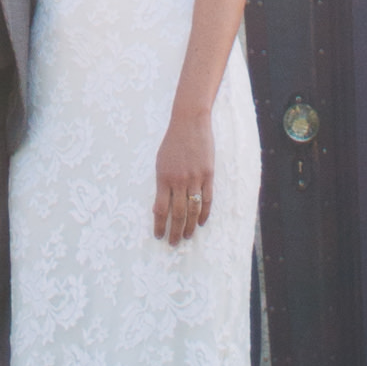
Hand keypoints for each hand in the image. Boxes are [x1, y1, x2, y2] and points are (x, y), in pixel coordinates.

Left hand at [154, 104, 216, 245]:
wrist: (189, 122)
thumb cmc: (172, 142)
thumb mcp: (160, 162)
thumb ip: (161, 183)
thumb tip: (160, 207)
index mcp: (163, 177)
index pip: (160, 209)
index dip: (159, 225)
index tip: (158, 236)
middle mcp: (179, 180)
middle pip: (177, 213)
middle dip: (174, 231)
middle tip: (173, 243)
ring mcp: (195, 178)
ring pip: (192, 210)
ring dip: (189, 226)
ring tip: (186, 237)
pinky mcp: (208, 174)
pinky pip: (207, 199)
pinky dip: (204, 214)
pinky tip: (200, 223)